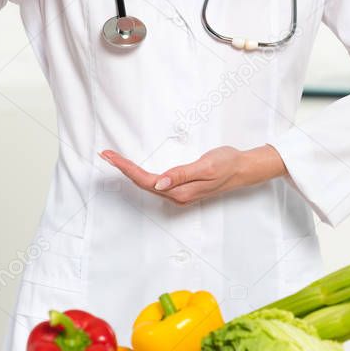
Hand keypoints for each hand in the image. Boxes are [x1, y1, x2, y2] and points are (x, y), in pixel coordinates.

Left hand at [100, 145, 285, 205]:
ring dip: (130, 172)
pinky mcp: (182, 188)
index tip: (110, 156)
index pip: (146, 180)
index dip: (126, 168)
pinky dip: (141, 174)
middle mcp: (177, 196)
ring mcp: (179, 193)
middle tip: (105, 154)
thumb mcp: (206, 166)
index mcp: (181, 191)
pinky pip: (156, 183)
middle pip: (142, 183)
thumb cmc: (227, 164)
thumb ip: (181, 175)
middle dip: (123, 169)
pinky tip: (134, 170)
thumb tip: (158, 183)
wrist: (244, 169)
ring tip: (114, 160)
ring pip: (148, 184)